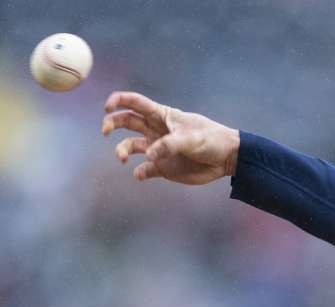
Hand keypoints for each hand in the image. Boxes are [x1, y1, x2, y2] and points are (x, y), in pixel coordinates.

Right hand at [102, 91, 239, 184]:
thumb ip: (169, 145)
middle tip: (105, 131)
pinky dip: (139, 172)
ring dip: (121, 151)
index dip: (118, 101)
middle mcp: (156, 130)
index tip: (107, 107)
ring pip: (130, 146)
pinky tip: (141, 174)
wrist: (227, 159)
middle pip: (125, 122)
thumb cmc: (211, 140)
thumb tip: (148, 155)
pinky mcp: (162, 167)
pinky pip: (143, 169)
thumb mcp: (191, 139)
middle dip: (111, 124)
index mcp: (162, 116)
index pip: (135, 102)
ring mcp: (157, 149)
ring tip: (124, 159)